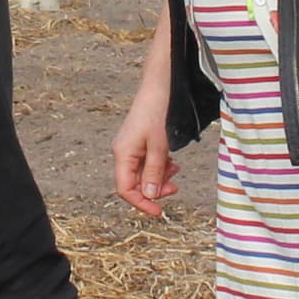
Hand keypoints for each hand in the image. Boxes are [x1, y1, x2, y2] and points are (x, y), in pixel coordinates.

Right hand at [113, 98, 176, 217]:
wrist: (159, 86)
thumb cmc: (157, 112)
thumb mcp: (159, 146)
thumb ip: (154, 172)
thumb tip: (150, 196)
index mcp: (123, 154)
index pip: (125, 189)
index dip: (141, 203)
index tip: (159, 211)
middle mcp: (123, 153)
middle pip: (135, 183)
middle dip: (155, 188)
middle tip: (175, 186)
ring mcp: (131, 147)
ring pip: (143, 174)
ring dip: (160, 177)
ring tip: (175, 168)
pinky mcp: (139, 142)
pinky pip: (147, 163)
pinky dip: (160, 166)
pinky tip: (172, 161)